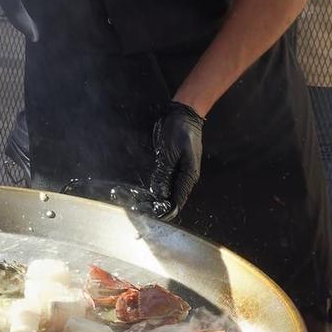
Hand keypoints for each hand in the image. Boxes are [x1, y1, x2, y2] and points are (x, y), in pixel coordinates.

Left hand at [147, 102, 205, 221]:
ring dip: (158, 197)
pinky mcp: (175, 164)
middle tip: (143, 211)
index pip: (178, 199)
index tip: (155, 217)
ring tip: (142, 204)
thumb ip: (164, 172)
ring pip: (169, 190)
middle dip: (160, 205)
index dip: (167, 210)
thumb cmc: (180, 131)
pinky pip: (167, 180)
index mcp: (189, 175)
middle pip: (174, 196)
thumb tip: (159, 192)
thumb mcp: (169, 152)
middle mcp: (187, 176)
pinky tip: (149, 191)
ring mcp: (181, 171)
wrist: (184, 114)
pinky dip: (159, 186)